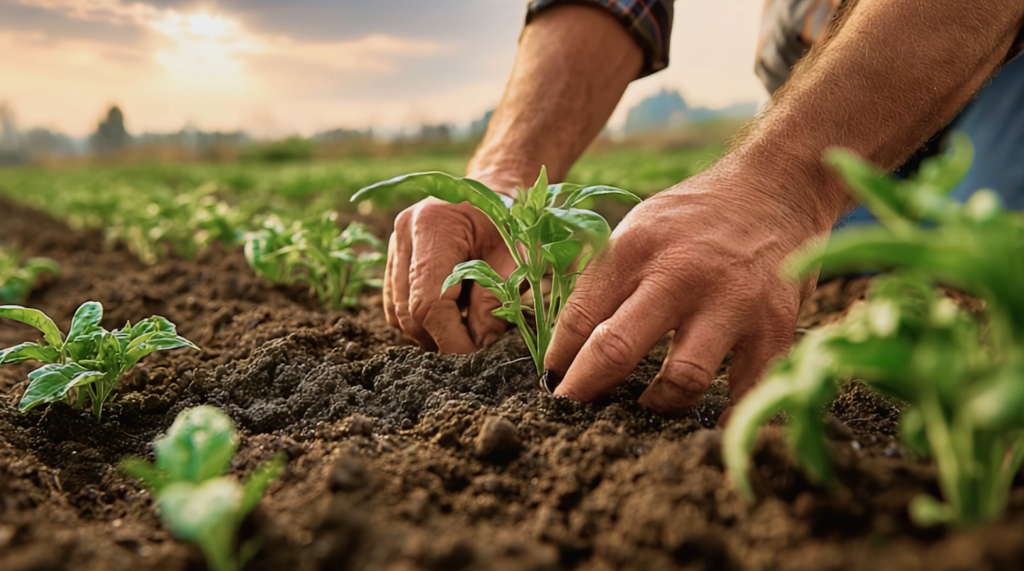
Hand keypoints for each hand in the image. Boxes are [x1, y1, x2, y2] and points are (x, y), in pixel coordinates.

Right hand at [385, 180, 516, 352]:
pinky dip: (422, 319)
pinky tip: (451, 312)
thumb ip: (495, 302)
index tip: (475, 355)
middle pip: (409, 312)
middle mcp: (404, 232)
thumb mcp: (518, 259)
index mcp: (434, 225)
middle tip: (476, 346)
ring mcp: (393, 244)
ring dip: (431, 331)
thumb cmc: (513, 222)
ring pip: (398, 313)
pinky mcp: (393, 257)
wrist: (497, 190)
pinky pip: (397, 304)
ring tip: (466, 325)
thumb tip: (477, 344)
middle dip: (442, 339)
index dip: (450, 338)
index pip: (429, 303)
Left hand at [545, 169, 835, 419]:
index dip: (559, 359)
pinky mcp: (775, 326)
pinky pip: (745, 392)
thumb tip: (567, 346)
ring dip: (655, 407)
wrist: (775, 190)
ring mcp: (732, 303)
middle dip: (585, 389)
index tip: (554, 382)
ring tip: (644, 408)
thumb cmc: (694, 219)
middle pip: (616, 349)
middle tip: (575, 411)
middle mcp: (682, 274)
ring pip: (682, 381)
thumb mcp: (639, 228)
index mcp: (637, 248)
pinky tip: (703, 423)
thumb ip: (606, 280)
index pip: (579, 317)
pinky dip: (722, 418)